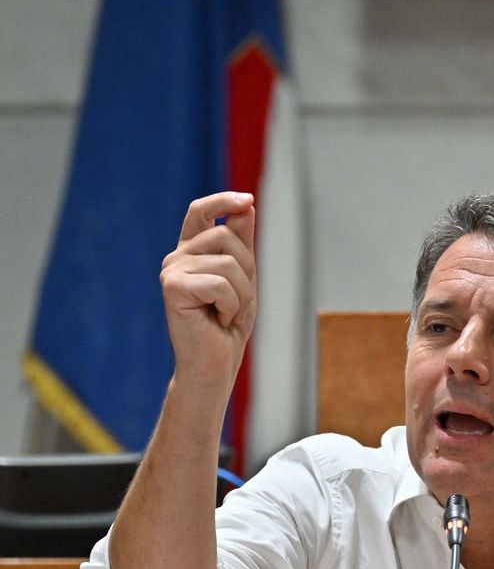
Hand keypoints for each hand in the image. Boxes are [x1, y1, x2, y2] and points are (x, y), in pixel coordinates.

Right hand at [160, 192, 256, 394]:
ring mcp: (172, 271)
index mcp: (191, 253)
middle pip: (227, 236)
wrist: (213, 368)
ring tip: (226, 315)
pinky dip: (231, 306)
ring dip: (241, 294)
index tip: (246, 200)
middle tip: (236, 304)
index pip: (200, 212)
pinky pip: (220, 283)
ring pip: (228, 262)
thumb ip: (242, 244)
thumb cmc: (227, 329)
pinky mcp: (173, 287)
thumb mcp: (243, 281)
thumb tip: (245, 205)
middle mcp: (177, 258)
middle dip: (247, 271)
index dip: (223, 200)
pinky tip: (218, 321)